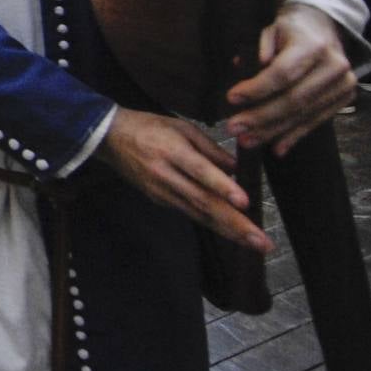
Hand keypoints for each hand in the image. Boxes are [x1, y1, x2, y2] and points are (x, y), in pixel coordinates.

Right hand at [99, 107, 270, 252]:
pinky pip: (190, 212)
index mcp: (172, 151)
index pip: (200, 172)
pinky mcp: (158, 200)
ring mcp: (160, 191)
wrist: (108, 138)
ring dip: (229, 231)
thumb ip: (210, 148)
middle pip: (203, 202)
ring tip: (254, 244)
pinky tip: (232, 232)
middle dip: (235, 223)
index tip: (245, 203)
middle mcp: (166, 175)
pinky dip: (213, 223)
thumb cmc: (148, 126)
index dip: (222, 187)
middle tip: (262, 241)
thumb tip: (237, 169)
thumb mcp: (181, 127)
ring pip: (198, 214)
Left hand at [225, 3, 355, 156]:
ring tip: (247, 141)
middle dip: (261, 117)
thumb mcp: (271, 30)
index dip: (257, 88)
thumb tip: (245, 72)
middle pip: (294, 99)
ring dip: (273, 132)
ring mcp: (343, 84)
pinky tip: (276, 149)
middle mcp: (333, 66)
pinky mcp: (345, 99)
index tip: (232, 99)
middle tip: (234, 128)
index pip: (283, 73)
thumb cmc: (290, 31)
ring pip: (303, 115)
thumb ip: (259, 50)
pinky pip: (316, 122)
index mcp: (313, 45)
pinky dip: (294, 136)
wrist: (323, 28)